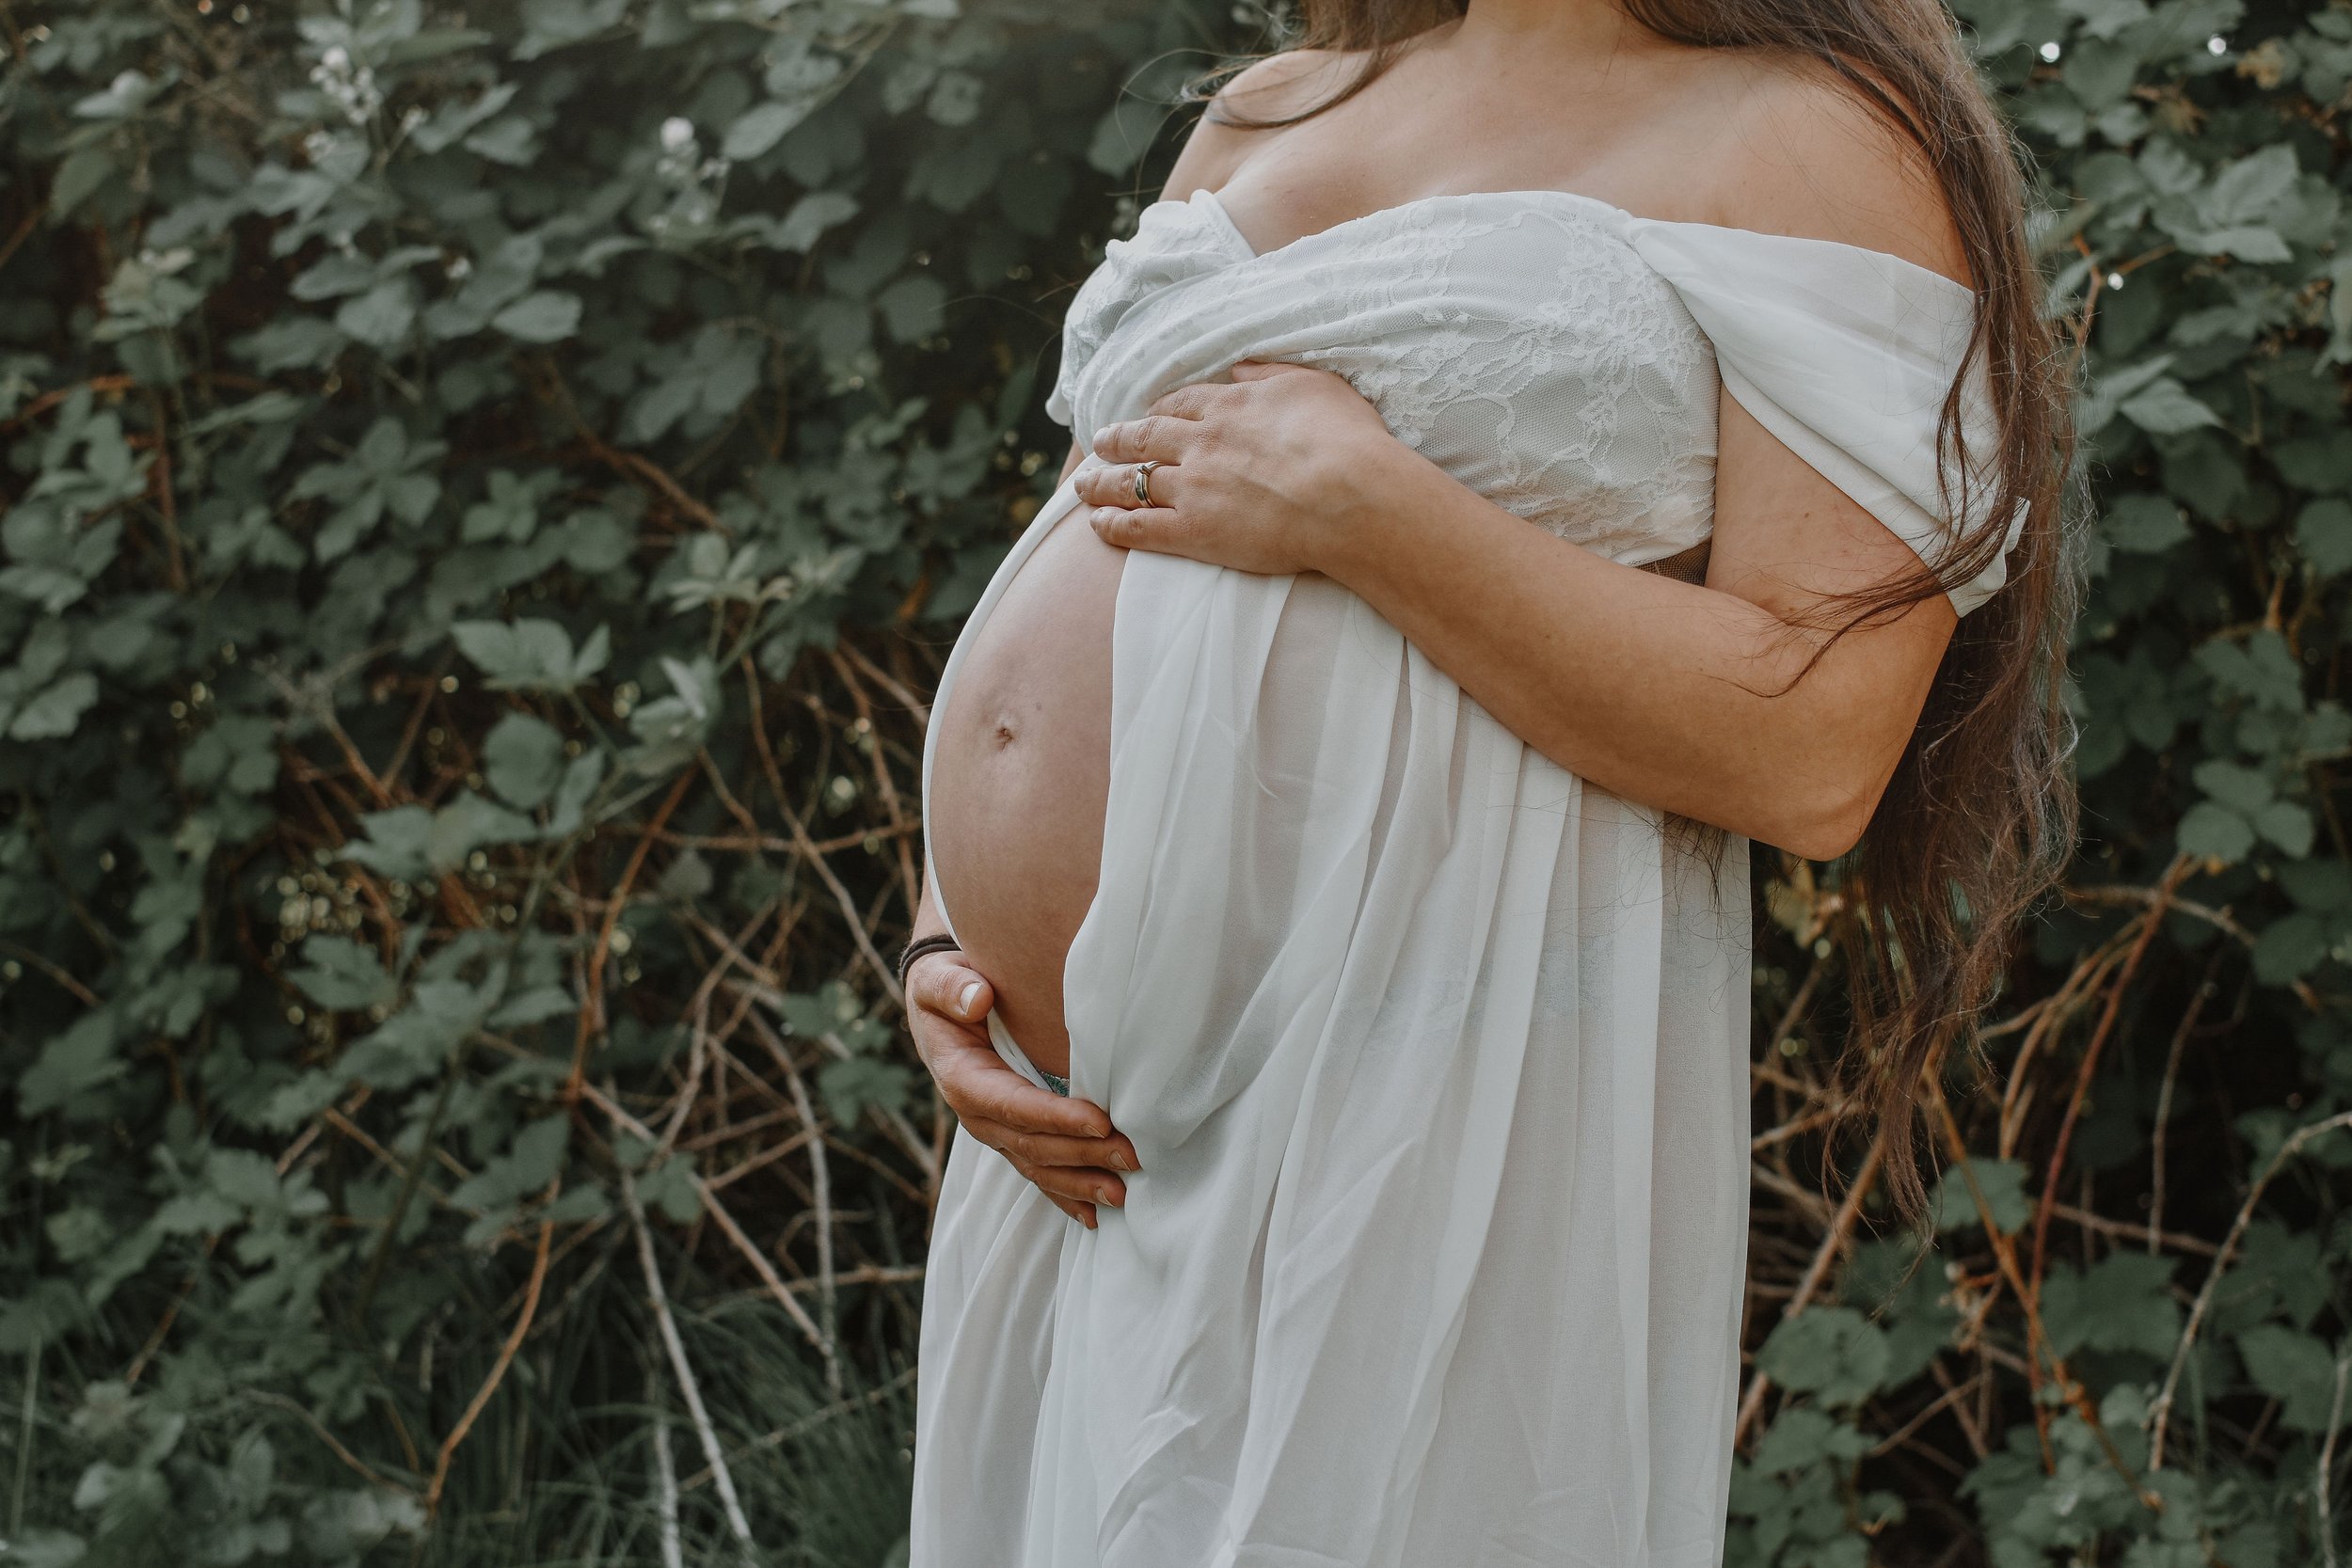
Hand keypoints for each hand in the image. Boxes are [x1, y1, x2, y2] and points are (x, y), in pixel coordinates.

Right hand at [903, 949, 1139, 1228]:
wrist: (941, 1005)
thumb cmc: (946, 990)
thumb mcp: (937, 979)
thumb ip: (951, 987)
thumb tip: (978, 999)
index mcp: (962, 1078)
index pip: (1012, 1104)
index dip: (1055, 1117)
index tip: (1099, 1120)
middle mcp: (978, 1114)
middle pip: (1032, 1144)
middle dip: (1082, 1155)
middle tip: (1131, 1157)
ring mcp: (995, 1131)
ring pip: (1038, 1167)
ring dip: (1080, 1183)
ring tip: (1122, 1193)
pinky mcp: (1011, 1136)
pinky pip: (1038, 1172)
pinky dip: (1065, 1195)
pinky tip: (1094, 1215)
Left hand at [1075, 360, 1406, 576]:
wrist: (1349, 496)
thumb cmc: (1346, 439)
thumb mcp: (1313, 385)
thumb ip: (1270, 374)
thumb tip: (1240, 366)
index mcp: (1229, 406)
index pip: (1180, 405)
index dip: (1158, 411)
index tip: (1147, 415)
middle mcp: (1202, 443)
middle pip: (1145, 439)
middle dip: (1117, 440)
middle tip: (1098, 442)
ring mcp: (1193, 487)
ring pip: (1133, 481)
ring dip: (1103, 482)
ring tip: (1083, 486)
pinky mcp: (1193, 531)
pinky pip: (1141, 527)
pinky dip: (1115, 524)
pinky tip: (1097, 524)